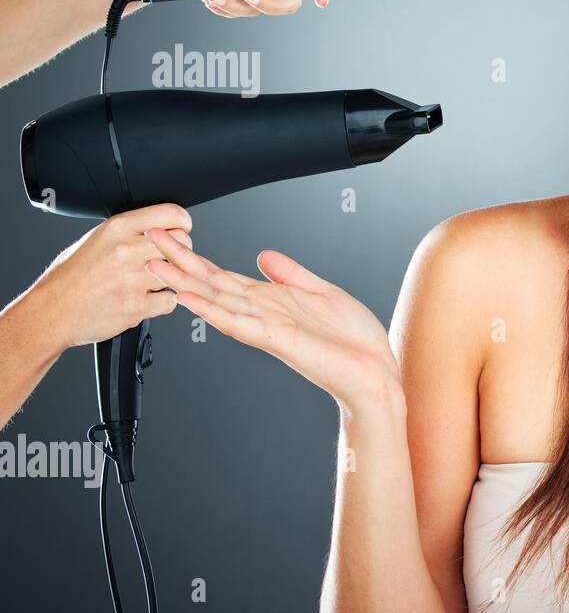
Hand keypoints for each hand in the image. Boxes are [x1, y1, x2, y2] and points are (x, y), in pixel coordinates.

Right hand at [30, 203, 191, 348]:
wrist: (52, 310)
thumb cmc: (73, 276)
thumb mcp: (99, 238)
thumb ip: (133, 231)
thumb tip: (165, 228)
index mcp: (118, 227)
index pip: (173, 214)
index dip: (182, 224)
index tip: (180, 232)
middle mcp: (126, 250)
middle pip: (183, 242)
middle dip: (181, 252)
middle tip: (167, 261)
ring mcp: (132, 279)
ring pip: (180, 272)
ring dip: (172, 279)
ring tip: (153, 281)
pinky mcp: (136, 306)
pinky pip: (171, 300)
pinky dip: (163, 302)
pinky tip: (147, 298)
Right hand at [143, 229, 399, 409]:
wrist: (374, 374)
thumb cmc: (354, 341)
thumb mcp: (323, 292)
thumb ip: (291, 274)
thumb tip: (263, 256)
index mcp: (273, 301)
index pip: (226, 277)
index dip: (199, 259)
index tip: (174, 239)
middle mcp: (264, 314)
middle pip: (213, 285)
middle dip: (181, 263)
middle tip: (149, 242)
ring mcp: (267, 327)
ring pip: (218, 301)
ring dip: (186, 284)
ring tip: (156, 266)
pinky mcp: (277, 339)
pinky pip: (239, 322)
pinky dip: (214, 310)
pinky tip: (191, 299)